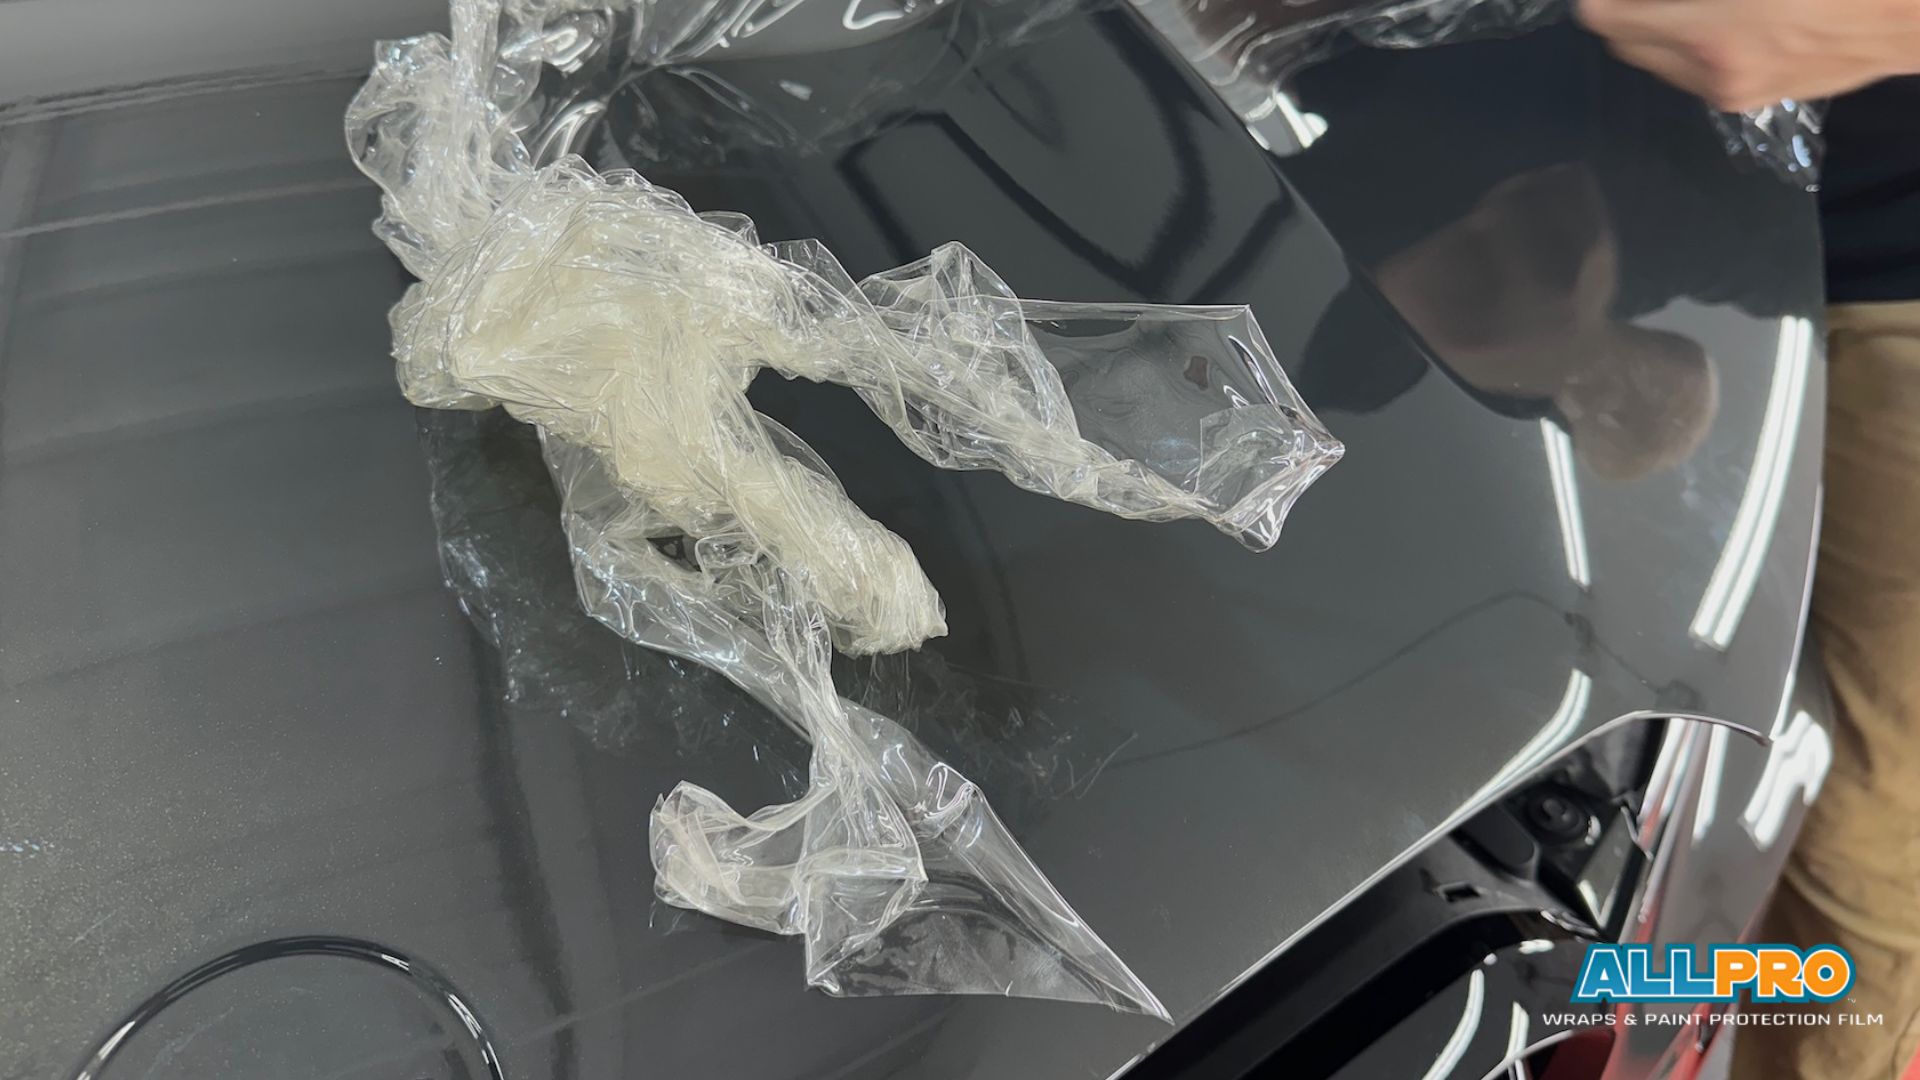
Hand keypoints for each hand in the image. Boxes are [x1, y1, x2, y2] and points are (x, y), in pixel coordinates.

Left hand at [1577, 0, 1919, 110]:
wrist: (1913, 16)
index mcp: (1713, 28)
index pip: (1607, 19)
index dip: (1597, 0)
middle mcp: (1714, 71)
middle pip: (1624, 45)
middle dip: (1624, 11)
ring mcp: (1734, 93)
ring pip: (1656, 63)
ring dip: (1652, 30)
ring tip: (1675, 3)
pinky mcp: (1755, 100)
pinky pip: (1691, 75)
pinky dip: (1685, 46)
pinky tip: (1712, 17)